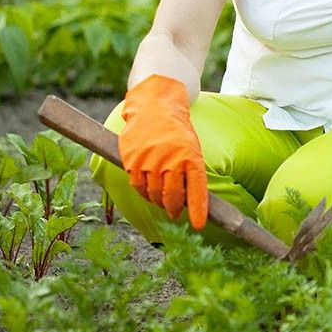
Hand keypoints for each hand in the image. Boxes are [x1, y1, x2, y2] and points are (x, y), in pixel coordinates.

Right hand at [118, 74, 208, 228]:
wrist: (154, 106)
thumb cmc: (177, 131)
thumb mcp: (192, 148)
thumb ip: (190, 172)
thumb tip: (189, 201)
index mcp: (191, 158)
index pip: (197, 191)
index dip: (198, 211)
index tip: (199, 225)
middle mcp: (171, 161)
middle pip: (172, 198)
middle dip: (174, 210)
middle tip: (176, 213)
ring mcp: (150, 162)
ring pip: (153, 195)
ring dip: (158, 202)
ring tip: (162, 199)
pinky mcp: (132, 161)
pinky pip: (137, 186)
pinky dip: (143, 192)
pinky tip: (147, 189)